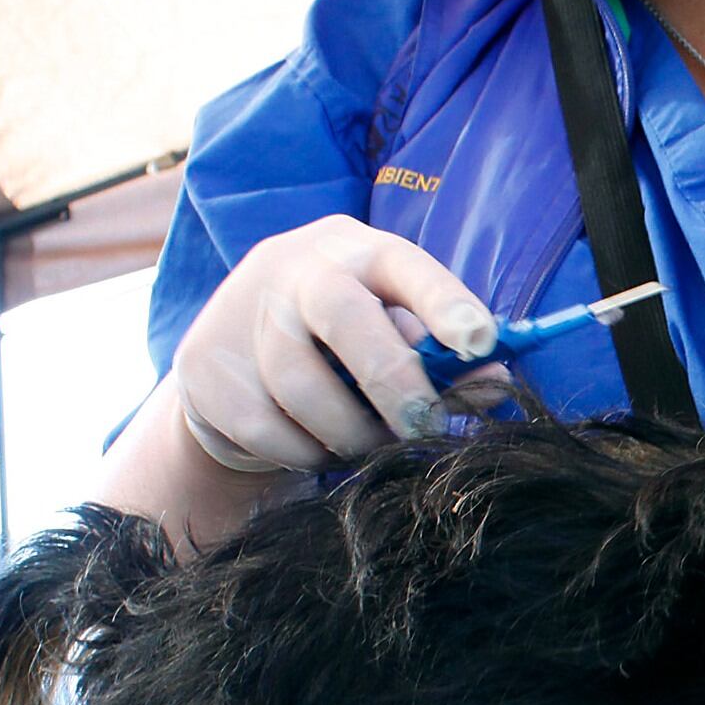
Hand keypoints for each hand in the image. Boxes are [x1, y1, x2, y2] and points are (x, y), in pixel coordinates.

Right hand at [174, 215, 497, 473]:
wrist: (234, 359)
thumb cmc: (341, 344)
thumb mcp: (395, 335)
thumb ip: (445, 360)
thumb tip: (498, 385)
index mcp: (358, 251)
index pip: (406, 265)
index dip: (445, 303)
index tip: (481, 342)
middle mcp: (297, 268)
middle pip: (345, 317)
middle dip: (394, 382)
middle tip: (425, 427)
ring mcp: (244, 312)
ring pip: (302, 385)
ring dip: (349, 433)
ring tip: (369, 447)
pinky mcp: (206, 366)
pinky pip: (267, 428)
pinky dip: (305, 452)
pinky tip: (319, 449)